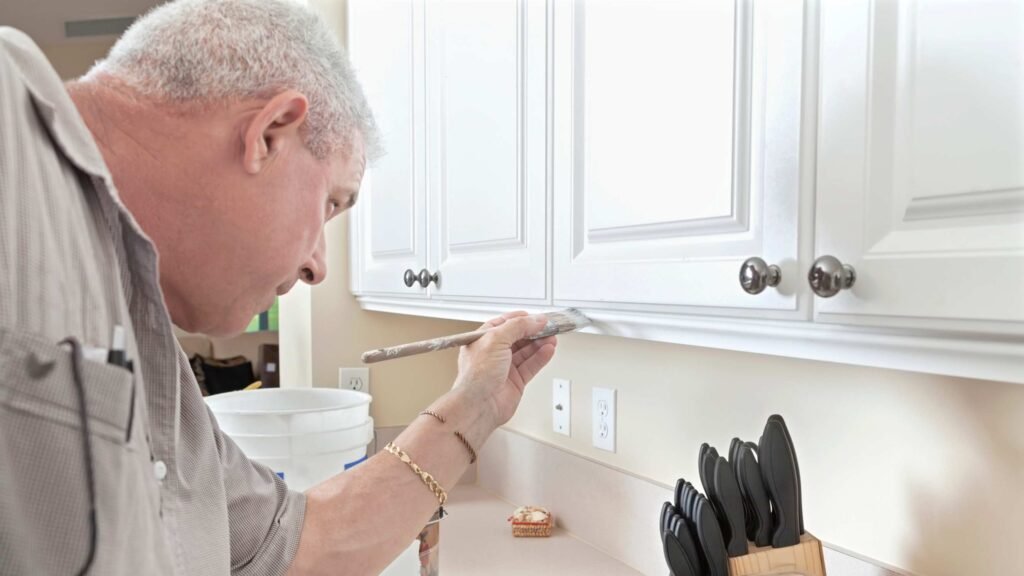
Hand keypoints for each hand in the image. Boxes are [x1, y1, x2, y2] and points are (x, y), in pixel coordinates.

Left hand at [453, 311, 557, 427]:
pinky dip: (541, 357)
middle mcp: (493, 353)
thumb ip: (517, 327)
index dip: (521, 319)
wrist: (479, 405)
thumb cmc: (476, 376)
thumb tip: (534, 320)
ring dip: (540, 343)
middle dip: (534, 331)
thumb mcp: (495, 339)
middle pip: (518, 337)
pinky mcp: (516, 381)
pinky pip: (531, 365)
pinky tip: (549, 350)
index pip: (504, 324)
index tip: (536, 317)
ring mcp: (505, 367)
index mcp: (482, 340)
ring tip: (552, 337)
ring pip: (527, 351)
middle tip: (548, 326)